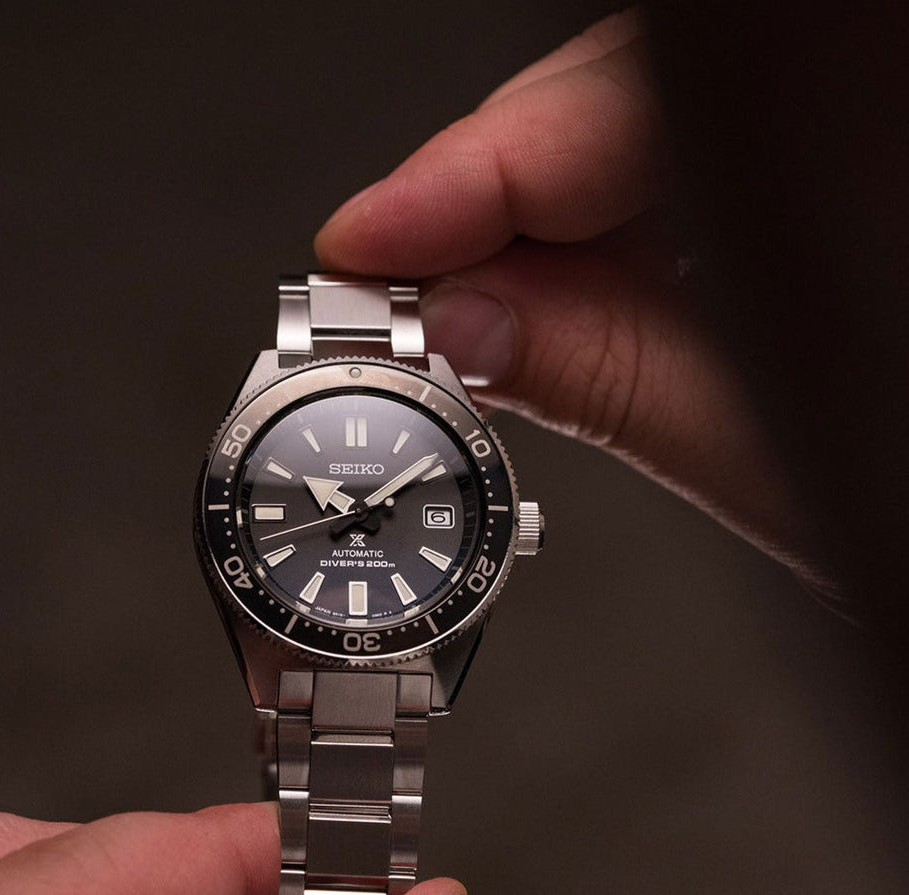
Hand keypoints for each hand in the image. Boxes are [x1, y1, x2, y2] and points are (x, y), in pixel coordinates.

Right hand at [314, 8, 833, 597]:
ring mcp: (819, 188)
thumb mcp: (773, 458)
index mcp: (855, 179)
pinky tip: (548, 309)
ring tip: (452, 322)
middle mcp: (837, 160)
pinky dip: (594, 256)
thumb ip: (615, 376)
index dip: (475, 170)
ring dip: (527, 241)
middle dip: (481, 211)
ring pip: (640, 155)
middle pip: (622, 113)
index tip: (370, 242)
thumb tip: (462, 325)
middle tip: (393, 300)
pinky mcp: (796, 240)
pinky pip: (676, 203)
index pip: (629, 106)